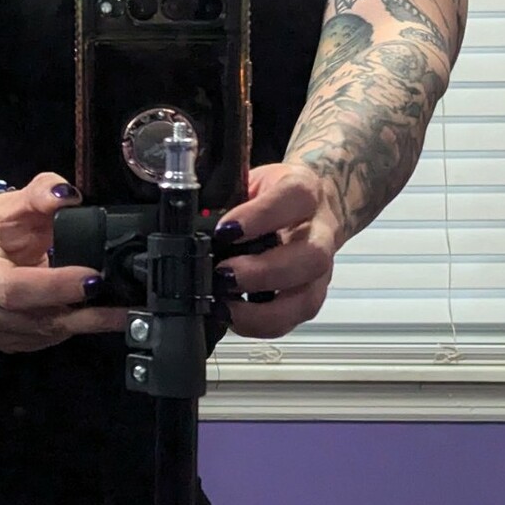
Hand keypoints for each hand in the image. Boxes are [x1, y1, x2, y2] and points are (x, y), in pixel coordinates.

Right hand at [0, 172, 128, 353]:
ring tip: (116, 312)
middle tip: (122, 308)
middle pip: (32, 318)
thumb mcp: (15, 200)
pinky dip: (69, 328)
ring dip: (81, 324)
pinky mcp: (1, 341)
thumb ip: (42, 193)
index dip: (55, 287)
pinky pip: (41, 341)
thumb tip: (68, 196)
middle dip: (80, 313)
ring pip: (41, 334)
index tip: (94, 280)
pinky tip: (90, 315)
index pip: (14, 288)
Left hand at [210, 162, 343, 338]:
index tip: (224, 231)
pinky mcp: (312, 295)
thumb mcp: (248, 180)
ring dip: (264, 311)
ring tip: (226, 307)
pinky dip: (262, 325)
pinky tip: (234, 318)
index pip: (294, 197)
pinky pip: (294, 319)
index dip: (260, 217)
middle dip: (264, 273)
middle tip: (224, 276)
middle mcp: (321, 231)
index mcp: (304, 190)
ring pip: (308, 298)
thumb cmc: (271, 194)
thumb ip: (222, 194)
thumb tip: (184, 213)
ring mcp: (321, 269)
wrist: (309, 205)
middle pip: (312, 257)